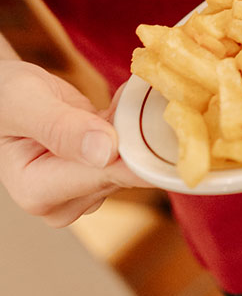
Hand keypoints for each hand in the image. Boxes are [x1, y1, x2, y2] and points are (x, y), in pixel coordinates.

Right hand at [0, 60, 149, 226]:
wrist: (4, 94)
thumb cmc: (4, 97)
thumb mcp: (25, 103)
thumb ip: (60, 128)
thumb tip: (106, 153)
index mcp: (37, 192)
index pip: (104, 177)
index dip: (139, 151)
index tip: (171, 125)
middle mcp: (62, 200)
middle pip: (123, 172)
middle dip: (139, 135)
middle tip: (152, 98)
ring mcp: (83, 188)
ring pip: (130, 161)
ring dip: (136, 127)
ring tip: (130, 96)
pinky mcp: (99, 171)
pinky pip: (128, 150)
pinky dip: (130, 123)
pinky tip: (125, 100)